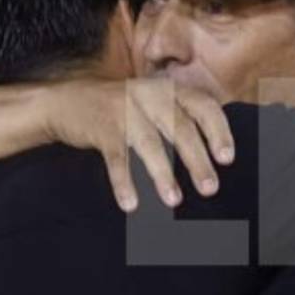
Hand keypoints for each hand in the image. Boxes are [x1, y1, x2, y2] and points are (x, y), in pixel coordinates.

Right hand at [40, 77, 234, 210]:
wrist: (67, 100)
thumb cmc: (123, 108)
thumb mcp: (154, 103)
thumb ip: (181, 117)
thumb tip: (213, 156)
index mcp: (168, 90)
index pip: (203, 106)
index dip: (218, 131)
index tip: (227, 158)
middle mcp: (150, 96)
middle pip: (180, 128)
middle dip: (197, 160)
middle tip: (210, 188)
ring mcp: (124, 110)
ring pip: (150, 144)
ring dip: (163, 174)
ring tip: (174, 200)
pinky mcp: (101, 128)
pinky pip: (116, 159)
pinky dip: (123, 182)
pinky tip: (131, 204)